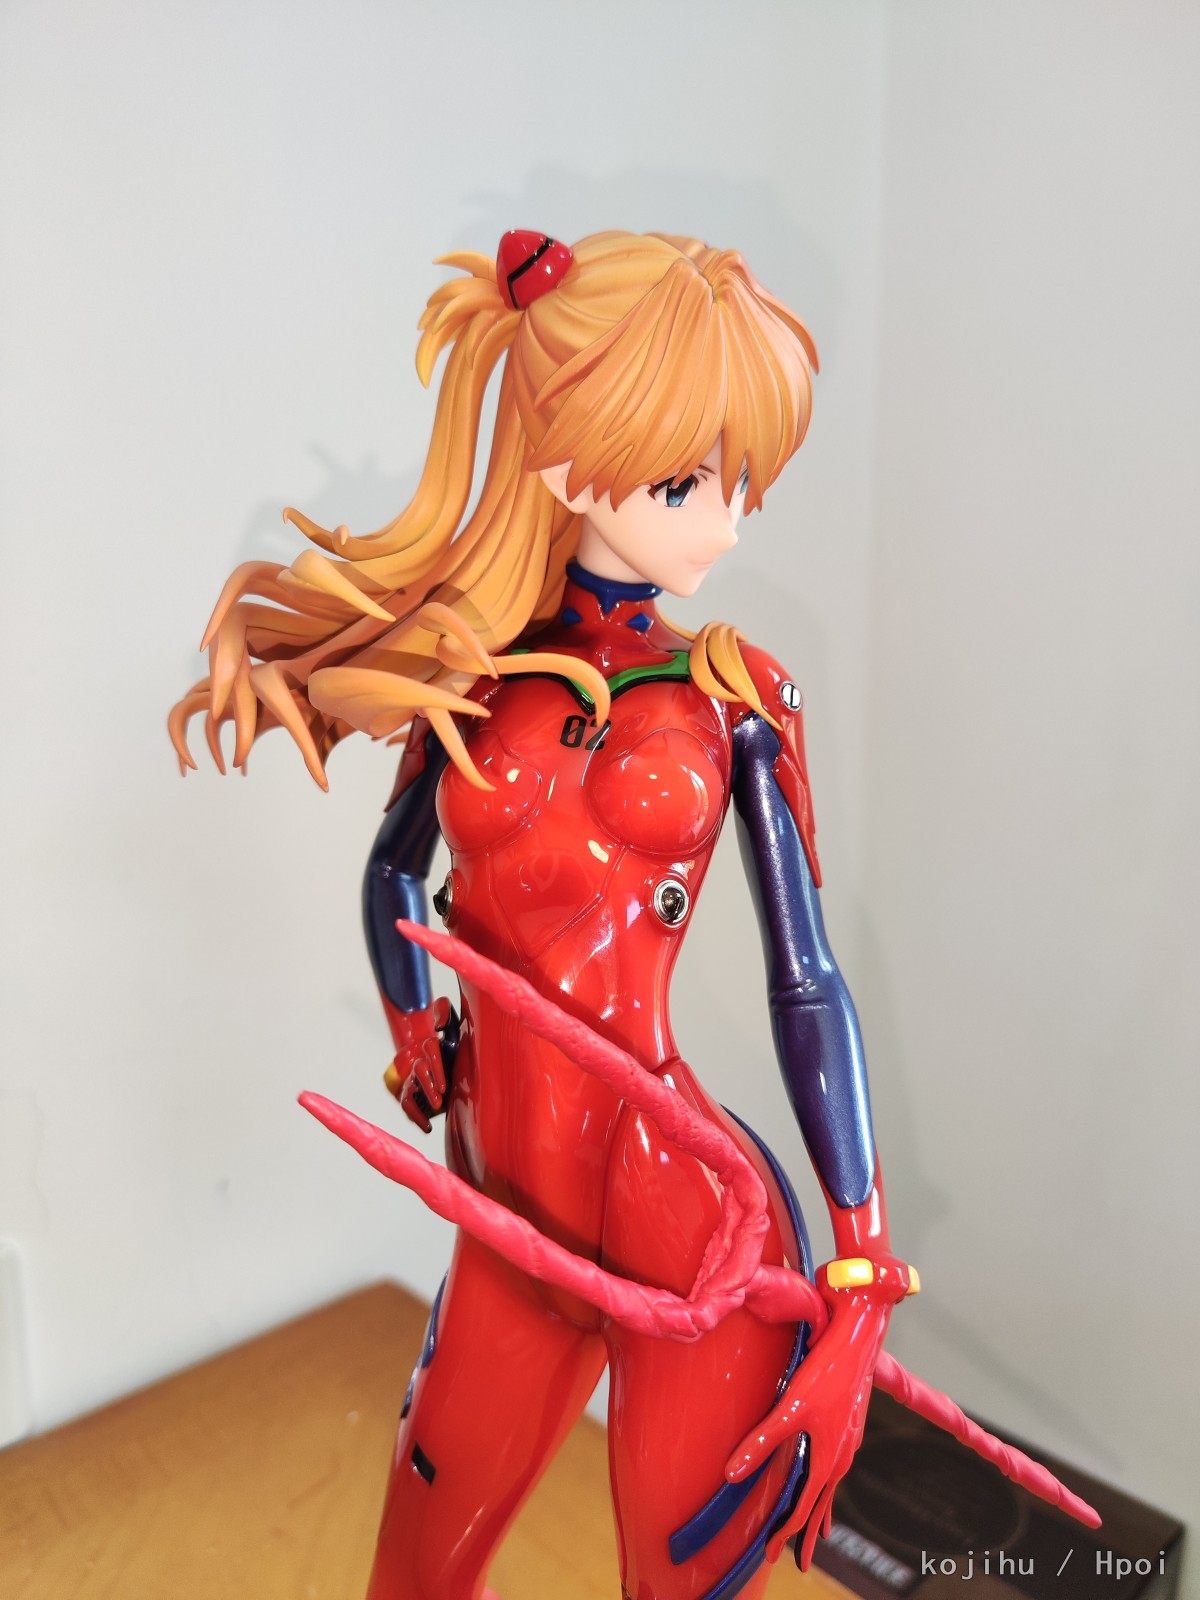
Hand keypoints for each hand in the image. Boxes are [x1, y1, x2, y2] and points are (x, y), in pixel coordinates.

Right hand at [382, 997, 456, 1132]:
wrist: (443, 1055)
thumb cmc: (450, 1040)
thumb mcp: (454, 1025)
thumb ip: (443, 1012)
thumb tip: (438, 1024)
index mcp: (430, 1046)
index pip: (430, 1052)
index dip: (435, 1067)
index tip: (444, 1084)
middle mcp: (419, 1061)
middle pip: (420, 1072)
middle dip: (428, 1087)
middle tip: (439, 1101)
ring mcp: (412, 1078)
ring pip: (410, 1092)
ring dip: (419, 1106)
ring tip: (432, 1116)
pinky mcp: (410, 1094)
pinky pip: (407, 1106)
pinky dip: (416, 1118)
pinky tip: (427, 1128)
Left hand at [726, 1255, 913, 1569]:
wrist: (857, 1345)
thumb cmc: (825, 1374)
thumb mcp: (788, 1407)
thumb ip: (760, 1441)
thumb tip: (731, 1473)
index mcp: (828, 1460)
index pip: (802, 1508)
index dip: (784, 1532)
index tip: (769, 1553)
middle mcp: (841, 1458)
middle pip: (821, 1507)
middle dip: (805, 1534)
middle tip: (795, 1563)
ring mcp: (847, 1444)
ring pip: (830, 1490)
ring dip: (819, 1514)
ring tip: (815, 1537)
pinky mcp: (846, 1429)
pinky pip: (835, 1471)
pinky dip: (828, 1489)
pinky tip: (824, 1485)